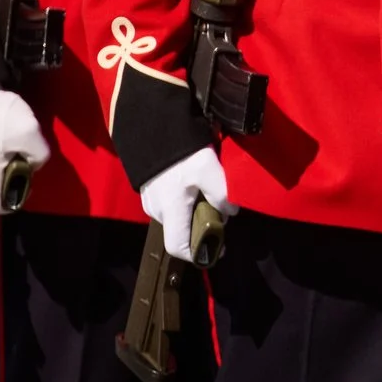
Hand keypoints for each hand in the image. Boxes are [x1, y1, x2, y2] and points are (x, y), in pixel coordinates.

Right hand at [139, 147, 232, 261]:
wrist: (154, 127)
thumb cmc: (181, 152)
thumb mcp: (207, 169)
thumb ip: (221, 193)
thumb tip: (230, 212)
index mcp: (170, 211)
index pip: (177, 247)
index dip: (197, 254)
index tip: (217, 248)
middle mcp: (157, 211)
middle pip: (181, 231)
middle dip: (202, 227)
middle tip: (220, 211)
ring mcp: (151, 200)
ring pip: (177, 217)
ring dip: (195, 212)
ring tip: (208, 193)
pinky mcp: (151, 190)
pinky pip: (171, 205)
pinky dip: (185, 202)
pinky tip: (195, 185)